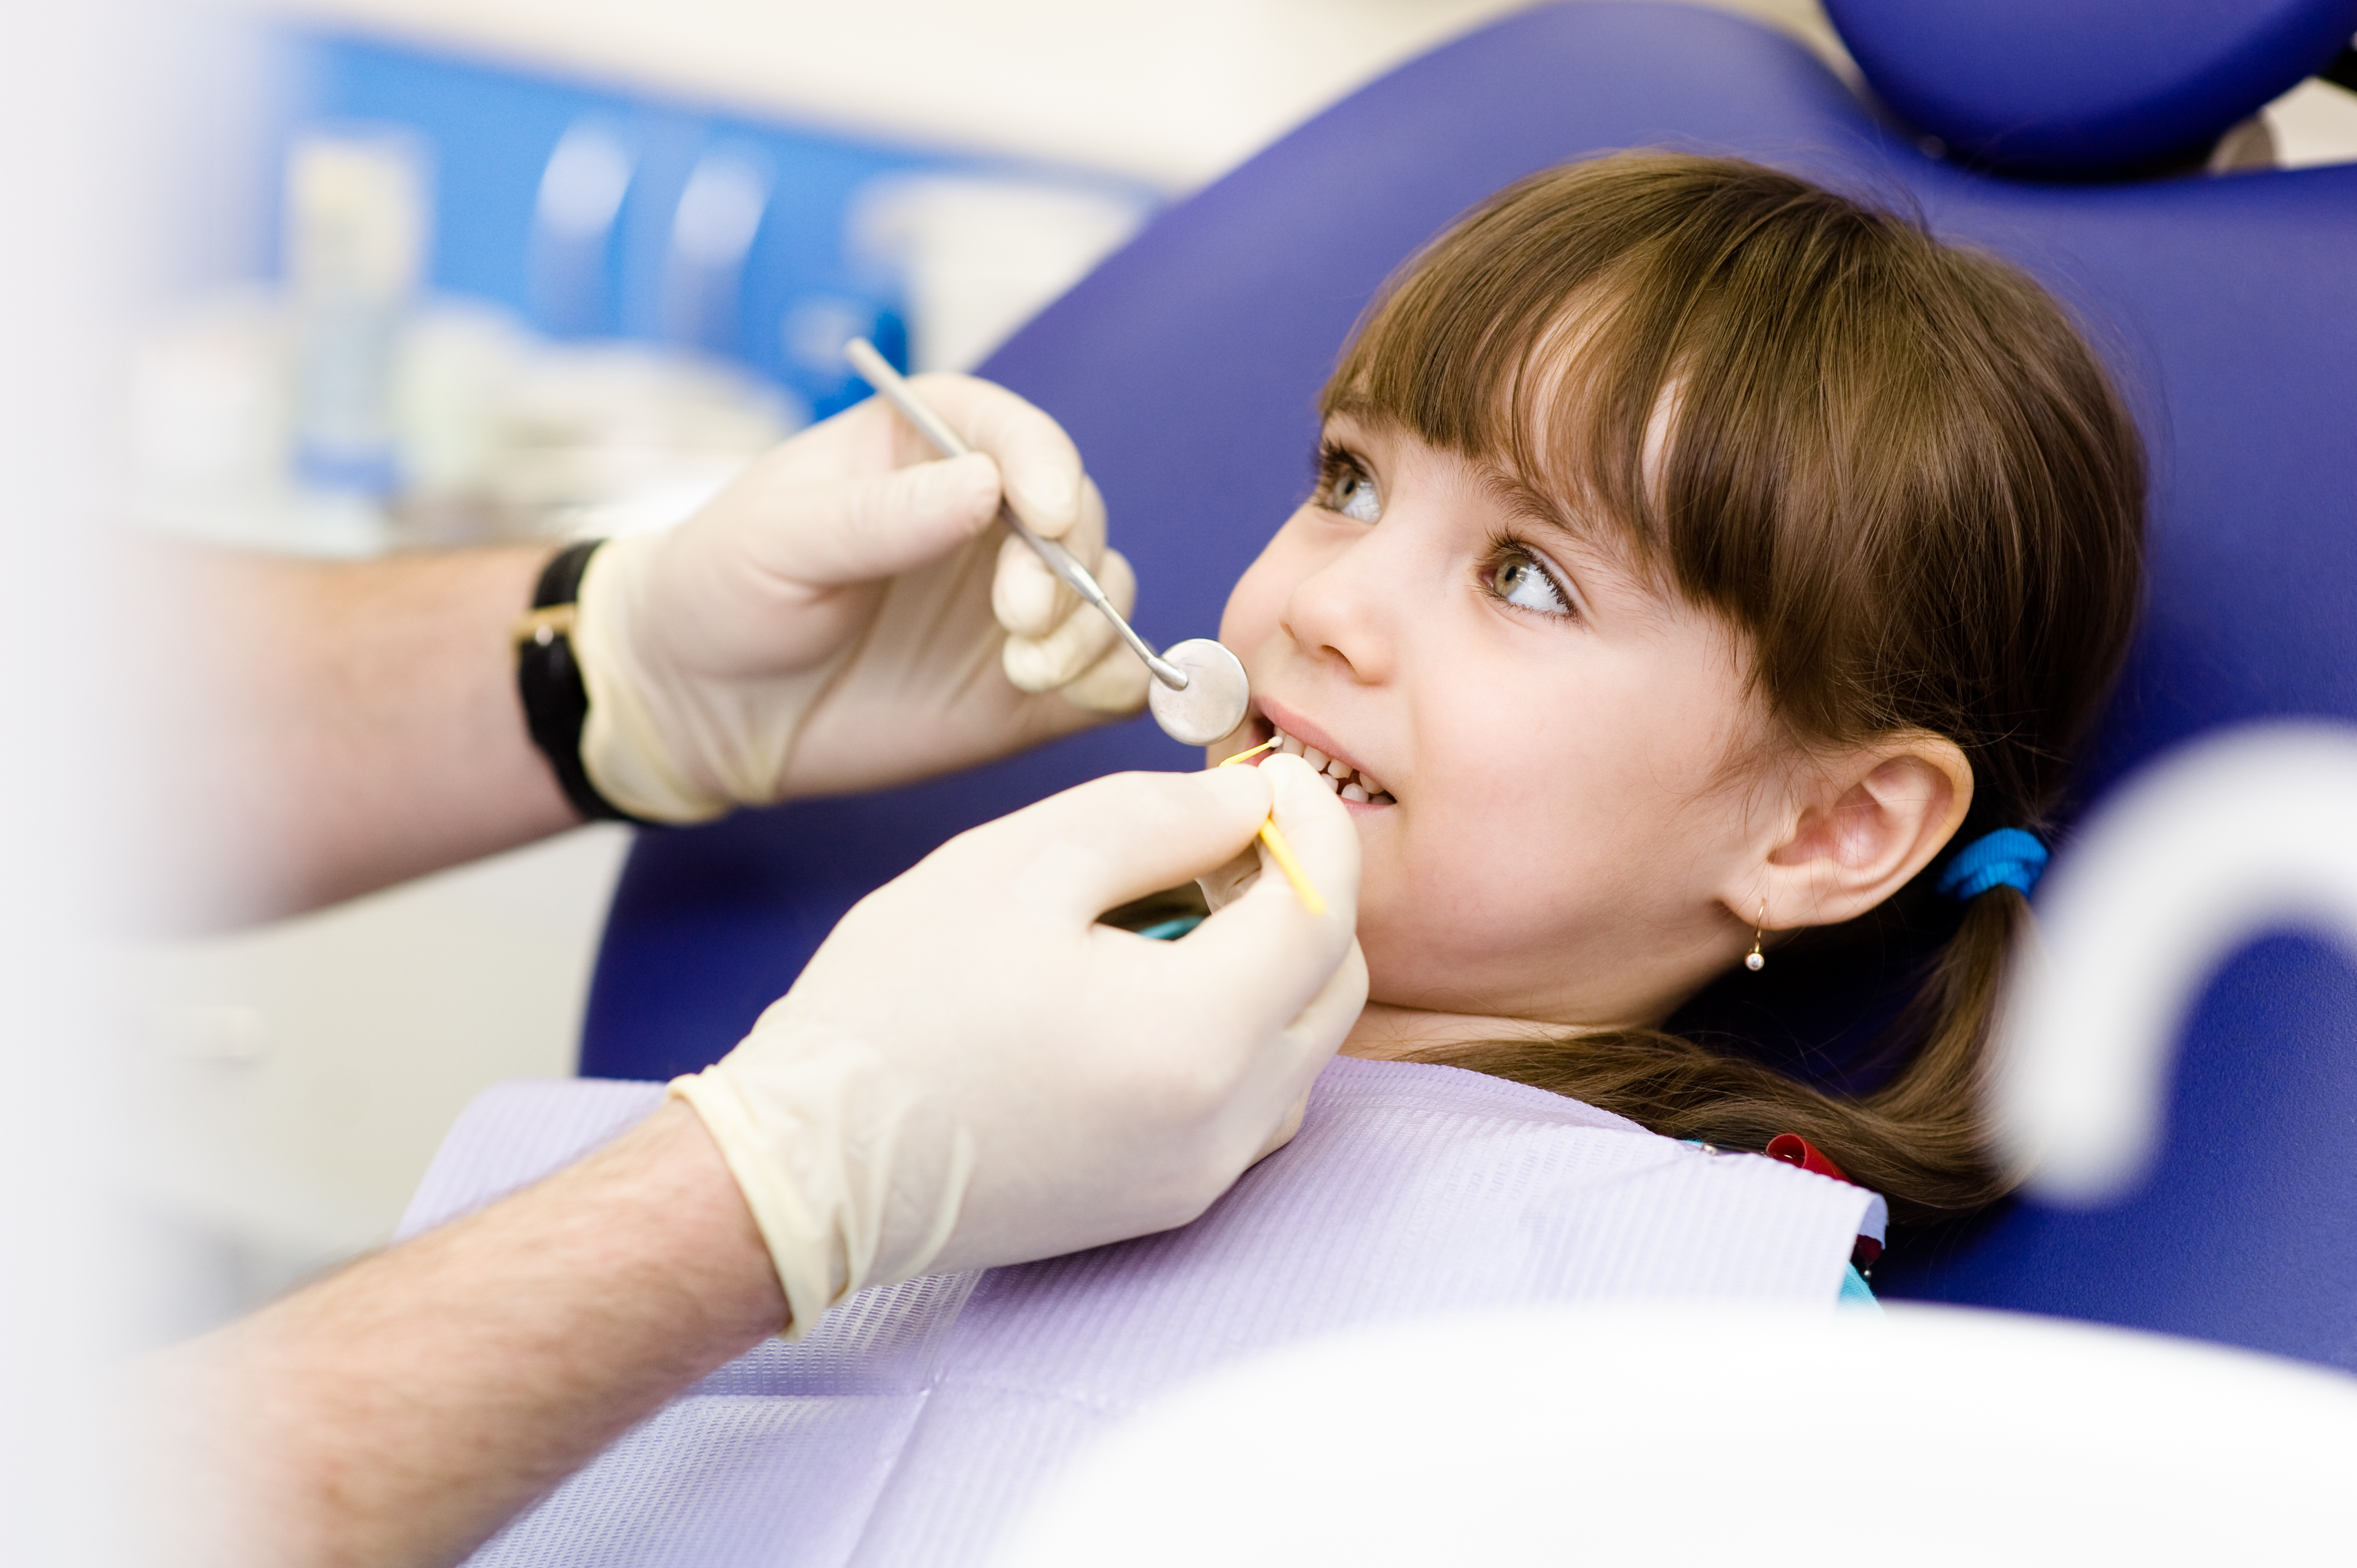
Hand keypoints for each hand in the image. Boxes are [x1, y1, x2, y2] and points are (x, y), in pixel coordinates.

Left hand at [572, 374, 1147, 821]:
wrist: (701, 707)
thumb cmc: (723, 592)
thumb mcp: (779, 539)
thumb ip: (882, 516)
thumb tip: (987, 486)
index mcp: (929, 451)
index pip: (1018, 434)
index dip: (1047, 467)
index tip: (1043, 515)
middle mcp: (990, 522)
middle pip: (1079, 519)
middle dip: (1069, 566)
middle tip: (1019, 618)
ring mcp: (1015, 608)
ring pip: (1107, 597)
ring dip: (1091, 630)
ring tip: (1025, 670)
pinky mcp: (1028, 690)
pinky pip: (1105, 679)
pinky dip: (1114, 684)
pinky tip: (1066, 694)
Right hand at [669, 753, 1366, 1334]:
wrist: (807, 1166)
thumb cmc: (895, 1007)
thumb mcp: (1020, 866)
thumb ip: (1157, 817)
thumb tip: (1249, 803)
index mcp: (1197, 1038)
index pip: (1323, 910)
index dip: (1314, 824)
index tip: (1271, 775)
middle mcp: (1222, 1126)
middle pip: (1336, 985)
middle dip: (1301, 891)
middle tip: (1220, 834)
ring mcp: (1197, 1177)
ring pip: (1302, 1045)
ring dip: (1270, 963)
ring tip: (1175, 906)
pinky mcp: (1164, 1200)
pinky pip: (1253, 1100)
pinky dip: (1237, 1028)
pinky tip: (1152, 984)